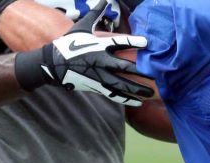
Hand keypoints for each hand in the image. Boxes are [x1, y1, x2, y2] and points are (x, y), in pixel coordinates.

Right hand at [14, 0, 153, 106]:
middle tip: (157, 74)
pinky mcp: (96, 87)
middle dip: (141, 71)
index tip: (147, 43)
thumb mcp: (82, 26)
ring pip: (121, 85)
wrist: (52, 63)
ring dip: (136, 89)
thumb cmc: (68, 43)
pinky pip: (114, 95)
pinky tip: (138, 102)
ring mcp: (98, 76)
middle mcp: (100, 61)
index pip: (120, 42)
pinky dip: (127, 99)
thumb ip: (96, 13)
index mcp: (98, 45)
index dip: (134, 42)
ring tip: (150, 92)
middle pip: (124, 67)